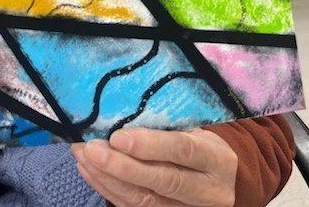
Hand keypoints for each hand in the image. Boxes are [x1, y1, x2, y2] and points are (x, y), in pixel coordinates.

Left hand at [71, 128, 236, 206]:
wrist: (226, 178)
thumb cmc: (202, 142)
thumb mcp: (196, 128)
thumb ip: (167, 124)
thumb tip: (122, 109)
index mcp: (215, 158)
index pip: (183, 150)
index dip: (150, 145)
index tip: (117, 136)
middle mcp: (207, 190)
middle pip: (162, 181)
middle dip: (121, 166)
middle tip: (90, 149)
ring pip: (145, 200)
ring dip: (108, 178)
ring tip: (83, 156)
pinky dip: (109, 189)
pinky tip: (90, 172)